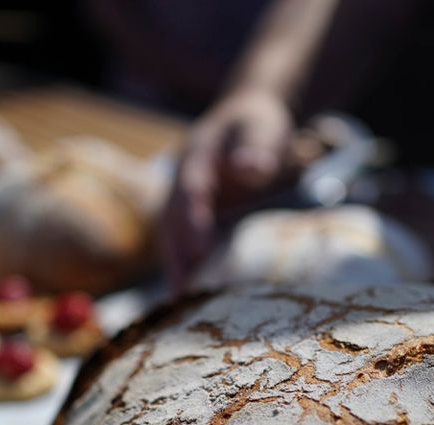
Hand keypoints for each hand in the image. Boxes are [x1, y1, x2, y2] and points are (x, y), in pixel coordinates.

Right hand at [160, 88, 292, 291]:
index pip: (191, 188)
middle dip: (175, 251)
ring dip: (173, 262)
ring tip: (178, 298)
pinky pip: (181, 237)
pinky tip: (187, 290)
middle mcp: (183, 177)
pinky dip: (182, 261)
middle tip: (180, 287)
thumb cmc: (257, 123)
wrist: (245, 118)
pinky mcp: (191, 209)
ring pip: (170, 231)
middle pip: (171, 216)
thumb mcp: (263, 127)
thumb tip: (251, 169)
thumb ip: (256, 147)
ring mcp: (183, 194)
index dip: (192, 217)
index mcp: (197, 154)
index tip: (197, 248)